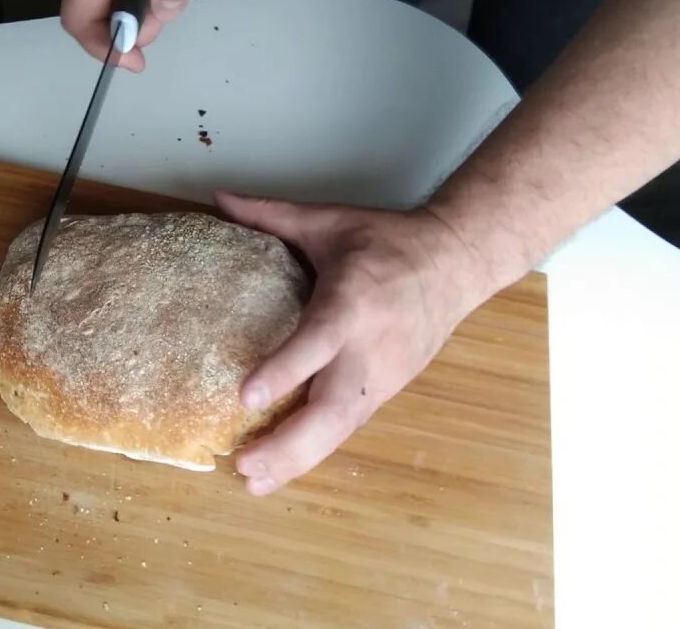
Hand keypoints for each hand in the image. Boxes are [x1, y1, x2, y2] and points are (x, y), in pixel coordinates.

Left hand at [215, 191, 498, 495]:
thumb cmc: (390, 242)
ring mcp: (384, 375)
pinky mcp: (388, 390)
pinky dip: (316, 451)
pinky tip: (282, 470)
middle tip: (243, 464)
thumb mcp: (330, 222)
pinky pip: (348, 427)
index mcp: (354, 302)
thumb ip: (271, 215)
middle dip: (289, 443)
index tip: (247, 397)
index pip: (318, 342)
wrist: (459, 262)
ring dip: (299, 460)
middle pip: (333, 408)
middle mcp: (371, 348)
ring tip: (255, 482)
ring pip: (342, 429)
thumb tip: (220, 198)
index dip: (285, 371)